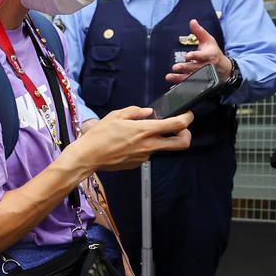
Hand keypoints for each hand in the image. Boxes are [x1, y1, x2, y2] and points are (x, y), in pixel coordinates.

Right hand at [63, 107, 192, 172]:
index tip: (187, 114)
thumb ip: (134, 111)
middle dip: (186, 135)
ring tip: (138, 135)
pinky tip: (127, 144)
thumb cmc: (99, 135)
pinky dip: (142, 147)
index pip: (177, 125)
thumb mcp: (115, 115)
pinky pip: (146, 154)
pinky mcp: (137, 164)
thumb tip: (148, 112)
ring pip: (161, 148)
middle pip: (182, 144)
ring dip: (157, 140)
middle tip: (180, 129)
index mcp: (145, 130)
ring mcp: (144, 156)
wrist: (88, 156)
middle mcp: (149, 145)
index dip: (187, 118)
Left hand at [166, 19, 231, 82]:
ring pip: (190, 78)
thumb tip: (192, 21)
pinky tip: (173, 88)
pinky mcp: (198, 82)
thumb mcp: (209, 41)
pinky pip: (189, 86)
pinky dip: (181, 87)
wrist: (224, 69)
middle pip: (194, 68)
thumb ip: (199, 32)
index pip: (201, 56)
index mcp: (208, 56)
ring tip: (169, 77)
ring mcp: (202, 76)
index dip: (195, 56)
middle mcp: (205, 67)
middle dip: (185, 68)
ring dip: (179, 78)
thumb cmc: (214, 52)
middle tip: (175, 67)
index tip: (188, 56)